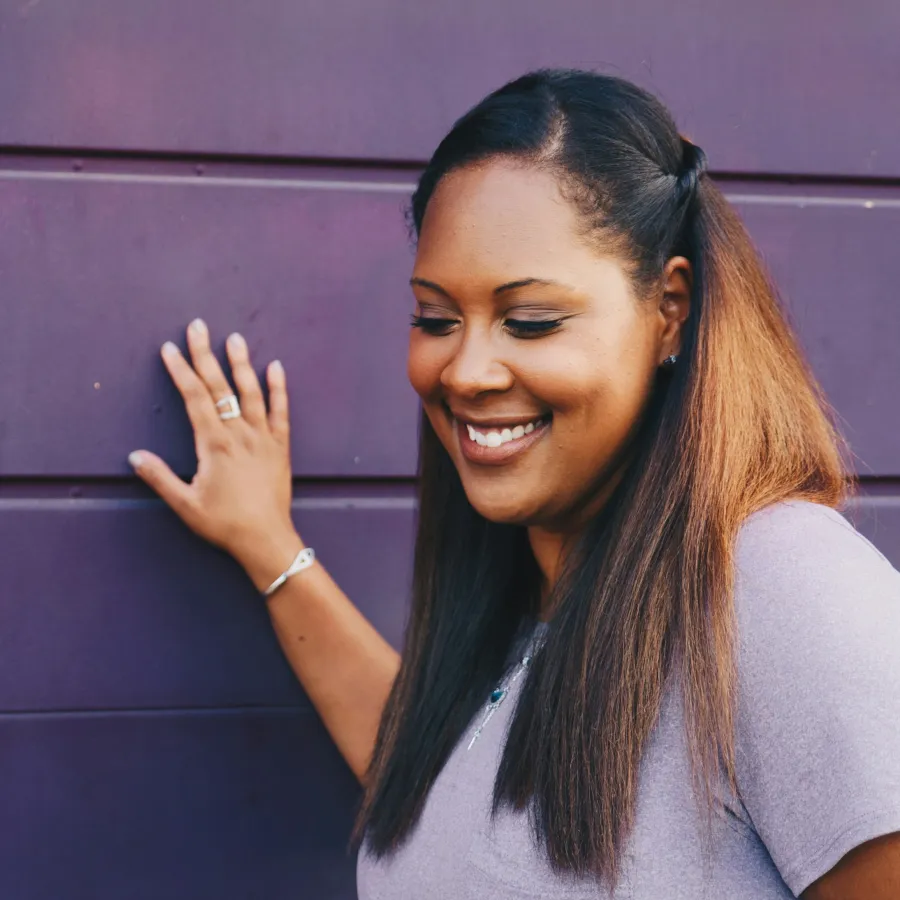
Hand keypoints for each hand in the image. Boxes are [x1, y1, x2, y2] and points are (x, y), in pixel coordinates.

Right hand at [129, 318, 302, 587]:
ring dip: (241, 363)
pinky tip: (275, 367)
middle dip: (205, 354)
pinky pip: (281, 411)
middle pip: (219, 386)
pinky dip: (278, 388)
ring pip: (251, 392)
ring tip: (234, 338)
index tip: (169, 348)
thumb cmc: (223, 524)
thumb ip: (159, 477)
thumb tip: (135, 456)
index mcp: (214, 444)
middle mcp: (239, 433)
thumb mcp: (185, 504)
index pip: (194, 398)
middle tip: (197, 326)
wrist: (266, 539)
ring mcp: (263, 437)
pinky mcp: (281, 447)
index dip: (181, 371)